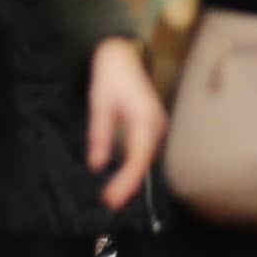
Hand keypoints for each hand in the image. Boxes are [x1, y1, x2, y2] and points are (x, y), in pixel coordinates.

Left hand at [82, 38, 165, 208]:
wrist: (124, 54)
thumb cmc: (110, 76)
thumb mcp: (99, 105)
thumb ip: (100, 135)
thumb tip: (97, 165)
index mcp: (145, 119)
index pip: (138, 158)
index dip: (126, 182)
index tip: (111, 198)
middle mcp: (157, 125)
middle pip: (145, 162)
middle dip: (129, 185)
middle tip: (110, 202)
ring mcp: (158, 125)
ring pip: (146, 159)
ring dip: (132, 178)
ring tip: (114, 194)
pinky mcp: (154, 126)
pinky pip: (146, 151)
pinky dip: (135, 167)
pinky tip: (122, 177)